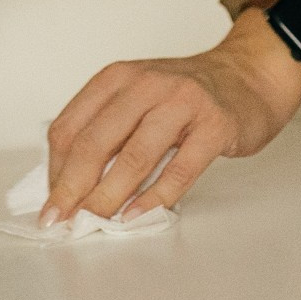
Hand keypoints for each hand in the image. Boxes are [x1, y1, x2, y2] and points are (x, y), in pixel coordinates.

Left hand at [42, 17, 300, 224]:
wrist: (249, 75)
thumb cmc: (187, 95)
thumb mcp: (138, 97)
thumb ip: (106, 130)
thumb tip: (69, 186)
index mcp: (117, 78)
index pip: (69, 127)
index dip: (55, 171)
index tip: (51, 203)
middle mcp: (145, 85)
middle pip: (94, 143)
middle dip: (72, 189)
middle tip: (62, 221)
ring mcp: (181, 103)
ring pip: (133, 158)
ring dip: (107, 197)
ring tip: (94, 224)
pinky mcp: (214, 126)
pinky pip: (179, 170)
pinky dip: (154, 198)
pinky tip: (136, 215)